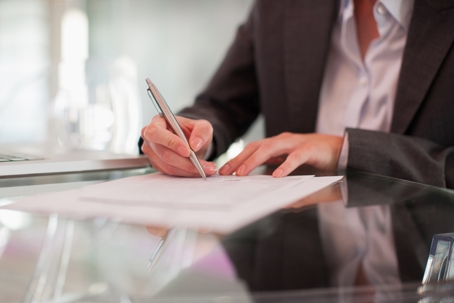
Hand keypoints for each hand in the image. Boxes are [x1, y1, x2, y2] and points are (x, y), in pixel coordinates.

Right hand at [141, 115, 216, 176]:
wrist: (191, 142)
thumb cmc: (192, 131)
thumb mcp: (202, 126)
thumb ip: (202, 131)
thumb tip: (195, 144)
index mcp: (157, 122)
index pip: (156, 132)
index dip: (171, 143)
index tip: (187, 151)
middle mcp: (151, 138)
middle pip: (164, 153)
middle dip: (185, 162)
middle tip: (203, 165)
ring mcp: (152, 153)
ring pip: (168, 166)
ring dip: (188, 170)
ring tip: (206, 169)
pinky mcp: (157, 164)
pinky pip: (170, 172)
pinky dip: (186, 173)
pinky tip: (198, 170)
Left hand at [219, 132, 343, 176]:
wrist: (348, 155)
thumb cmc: (321, 164)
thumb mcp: (297, 176)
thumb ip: (283, 183)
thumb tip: (270, 199)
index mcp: (279, 147)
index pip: (253, 151)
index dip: (237, 160)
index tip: (223, 172)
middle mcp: (284, 142)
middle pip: (256, 147)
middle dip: (238, 160)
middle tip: (225, 172)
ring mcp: (296, 143)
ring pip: (270, 149)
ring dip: (253, 161)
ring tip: (242, 173)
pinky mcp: (311, 148)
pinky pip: (295, 157)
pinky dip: (285, 166)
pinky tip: (277, 176)